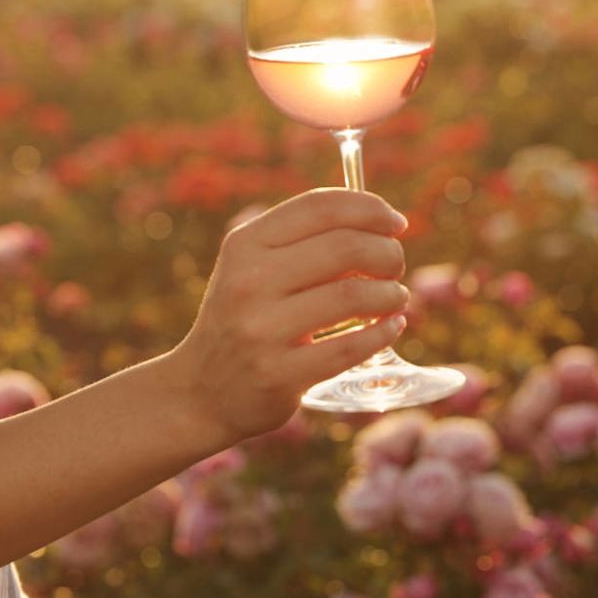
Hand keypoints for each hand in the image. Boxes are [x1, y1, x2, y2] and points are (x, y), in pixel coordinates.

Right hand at [163, 188, 411, 444]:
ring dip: (390, 294)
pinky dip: (383, 333)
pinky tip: (391, 327)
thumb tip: (381, 222)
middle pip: (345, 247)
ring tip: (395, 298)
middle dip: (387, 253)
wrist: (202, 390)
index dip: (369, 208)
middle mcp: (248, 282)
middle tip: (395, 265)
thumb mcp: (252, 267)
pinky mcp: (277, 375)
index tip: (395, 222)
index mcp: (244, 245)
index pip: (319, 207)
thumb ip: (302, 240)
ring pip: (352, 295)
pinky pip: (349, 347)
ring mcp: (260, 330)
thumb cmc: (245, 317)